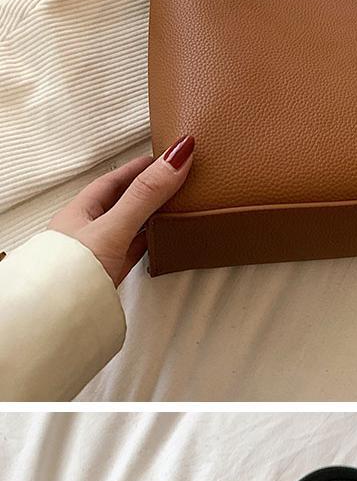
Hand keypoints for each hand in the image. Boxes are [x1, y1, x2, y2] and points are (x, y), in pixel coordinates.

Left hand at [50, 141, 194, 284]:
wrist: (57, 322)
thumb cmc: (72, 273)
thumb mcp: (113, 227)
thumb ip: (145, 195)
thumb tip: (176, 157)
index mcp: (81, 211)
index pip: (113, 180)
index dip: (139, 168)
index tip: (163, 158)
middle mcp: (87, 230)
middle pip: (122, 203)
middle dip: (147, 191)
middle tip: (175, 181)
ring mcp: (97, 254)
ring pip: (128, 227)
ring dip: (149, 217)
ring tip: (174, 207)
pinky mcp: (107, 277)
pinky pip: (131, 252)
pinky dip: (148, 243)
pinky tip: (160, 242)